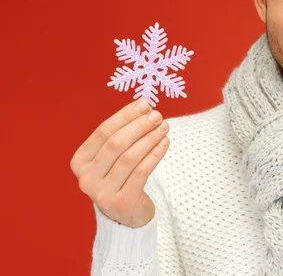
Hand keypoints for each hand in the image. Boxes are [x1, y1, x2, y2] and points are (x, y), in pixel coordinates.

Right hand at [70, 99, 169, 226]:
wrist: (127, 215)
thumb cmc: (121, 176)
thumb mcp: (113, 157)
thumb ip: (122, 134)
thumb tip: (144, 107)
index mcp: (80, 161)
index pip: (103, 131)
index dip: (125, 116)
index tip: (145, 104)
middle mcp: (86, 178)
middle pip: (116, 143)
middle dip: (139, 126)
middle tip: (157, 116)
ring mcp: (102, 193)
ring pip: (129, 157)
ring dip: (149, 138)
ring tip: (164, 128)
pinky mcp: (122, 203)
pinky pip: (141, 172)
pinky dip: (155, 155)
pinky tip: (165, 143)